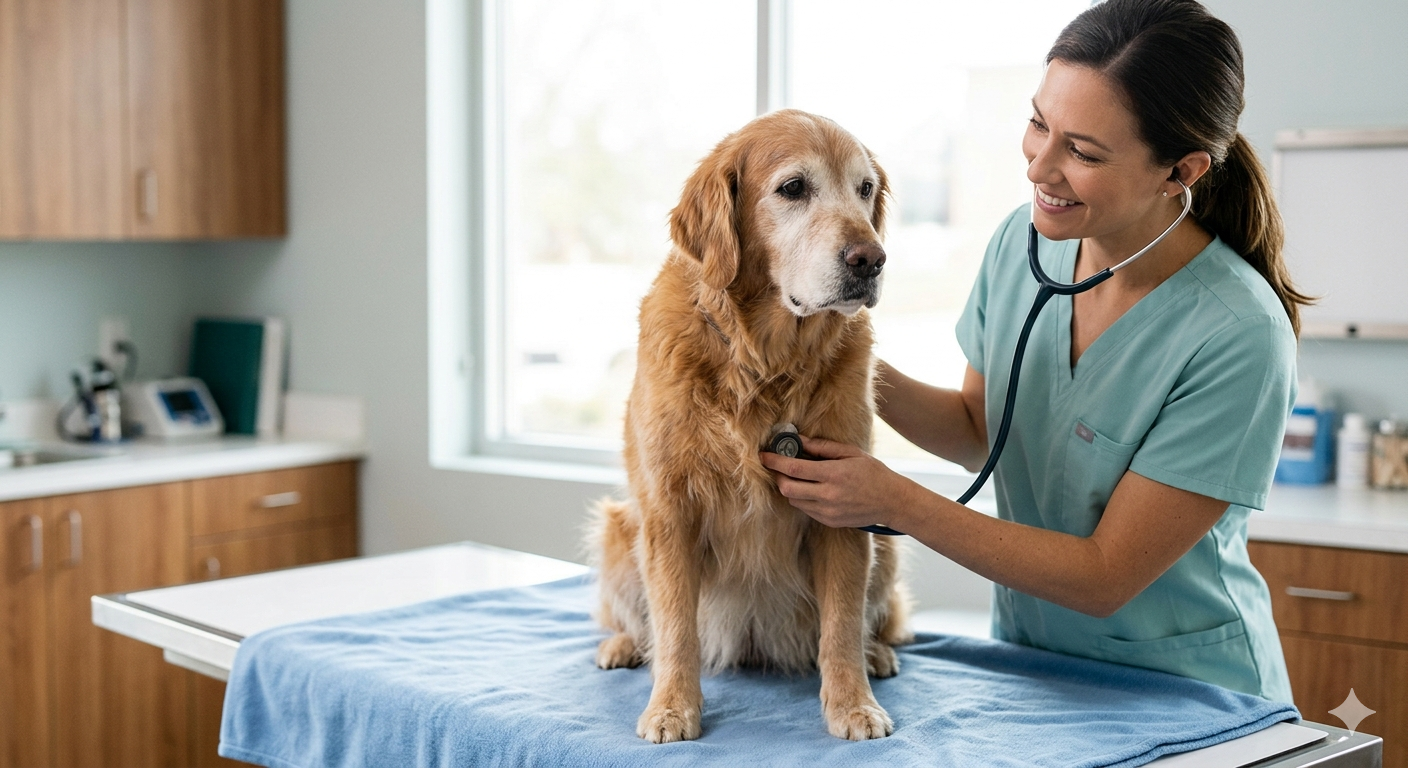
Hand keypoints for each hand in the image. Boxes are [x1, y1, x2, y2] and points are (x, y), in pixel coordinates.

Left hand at [758, 435, 917, 529]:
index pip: (792, 469)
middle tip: (777, 466)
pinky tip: (810, 489)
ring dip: (789, 488)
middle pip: (786, 488)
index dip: (774, 461)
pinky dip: (802, 498)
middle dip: (777, 476)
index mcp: (832, 474)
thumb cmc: (873, 473)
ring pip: (794, 500)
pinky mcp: (829, 521)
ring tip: (796, 476)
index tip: (763, 455)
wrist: (892, 502)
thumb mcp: (850, 453)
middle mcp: (827, 496)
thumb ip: (822, 447)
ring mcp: (827, 512)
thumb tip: (799, 440)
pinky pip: (806, 510)